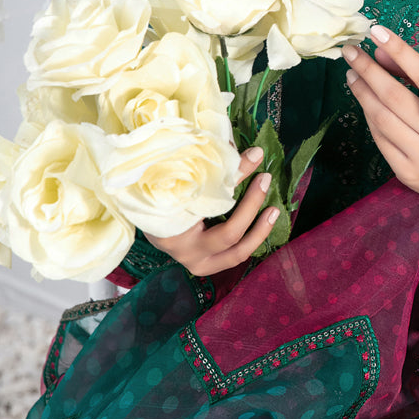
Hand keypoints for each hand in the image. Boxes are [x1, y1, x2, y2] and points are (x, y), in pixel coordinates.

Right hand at [146, 146, 279, 276]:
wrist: (144, 218)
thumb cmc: (159, 195)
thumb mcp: (183, 182)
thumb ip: (216, 171)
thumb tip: (253, 154)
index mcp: (173, 230)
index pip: (213, 208)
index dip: (236, 181)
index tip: (254, 157)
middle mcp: (185, 252)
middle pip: (230, 235)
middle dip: (252, 206)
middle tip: (265, 179)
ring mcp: (196, 263)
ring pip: (237, 254)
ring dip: (259, 231)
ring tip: (274, 209)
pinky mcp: (207, 264)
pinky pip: (234, 254)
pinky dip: (251, 237)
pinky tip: (262, 219)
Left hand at [341, 25, 418, 237]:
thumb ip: (415, 74)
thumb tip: (379, 52)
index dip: (399, 50)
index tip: (375, 31)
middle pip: (395, 97)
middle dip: (368, 70)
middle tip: (351, 52)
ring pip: (382, 118)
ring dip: (362, 93)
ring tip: (352, 75)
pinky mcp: (408, 173)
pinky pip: (380, 140)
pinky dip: (369, 118)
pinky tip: (364, 102)